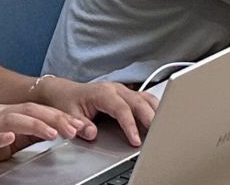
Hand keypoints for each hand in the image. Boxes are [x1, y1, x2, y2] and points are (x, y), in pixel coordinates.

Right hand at [0, 102, 92, 183]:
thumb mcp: (11, 141)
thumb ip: (29, 134)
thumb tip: (55, 130)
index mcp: (9, 113)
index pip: (38, 110)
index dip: (59, 116)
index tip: (78, 124)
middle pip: (30, 110)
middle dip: (54, 118)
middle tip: (73, 128)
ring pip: (13, 120)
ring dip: (35, 125)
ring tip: (52, 132)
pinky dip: (1, 137)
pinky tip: (11, 138)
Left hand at [33, 76, 157, 147]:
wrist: (64, 92)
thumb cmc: (68, 102)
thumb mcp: (68, 115)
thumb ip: (81, 125)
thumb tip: (92, 133)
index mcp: (102, 92)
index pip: (121, 108)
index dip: (130, 124)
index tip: (136, 140)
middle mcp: (115, 89)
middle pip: (138, 101)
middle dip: (150, 118)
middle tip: (158, 134)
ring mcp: (123, 90)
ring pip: (145, 98)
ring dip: (156, 111)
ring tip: (164, 127)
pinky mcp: (127, 95)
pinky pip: (145, 99)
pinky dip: (154, 109)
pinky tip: (160, 120)